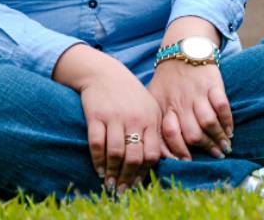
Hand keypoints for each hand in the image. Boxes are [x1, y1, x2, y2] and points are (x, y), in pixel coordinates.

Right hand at [76, 69, 165, 192]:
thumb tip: (168, 159)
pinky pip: (97, 144)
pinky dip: (98, 160)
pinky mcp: (96, 116)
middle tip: (122, 189)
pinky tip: (99, 169)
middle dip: (128, 177)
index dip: (145, 171)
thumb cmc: (130, 95)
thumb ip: (156, 131)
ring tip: (110, 183)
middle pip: (134, 156)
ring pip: (116, 153)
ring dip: (113, 172)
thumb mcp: (149, 108)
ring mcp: (115, 117)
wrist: (104, 74)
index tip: (138, 183)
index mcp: (151, 119)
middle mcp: (135, 119)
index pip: (152, 153)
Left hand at [148, 60, 232, 160]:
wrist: (182, 50)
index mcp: (165, 107)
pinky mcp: (212, 84)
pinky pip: (222, 104)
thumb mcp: (154, 98)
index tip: (189, 161)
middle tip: (216, 155)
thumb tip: (161, 150)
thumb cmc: (167, 79)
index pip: (170, 134)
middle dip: (206, 147)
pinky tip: (230, 130)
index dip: (179, 150)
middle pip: (193, 132)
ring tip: (225, 146)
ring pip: (208, 121)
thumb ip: (157, 121)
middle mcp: (181, 102)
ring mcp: (197, 93)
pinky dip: (227, 120)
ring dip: (219, 137)